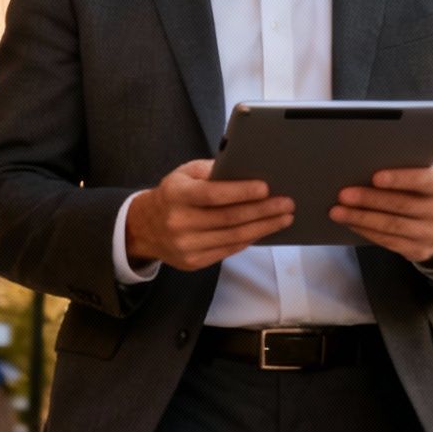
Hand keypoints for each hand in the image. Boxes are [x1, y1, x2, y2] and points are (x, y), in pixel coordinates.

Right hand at [124, 159, 292, 270]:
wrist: (145, 228)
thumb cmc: (174, 195)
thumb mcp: (185, 174)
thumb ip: (213, 171)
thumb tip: (249, 170)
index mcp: (176, 195)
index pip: (212, 194)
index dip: (241, 192)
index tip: (266, 188)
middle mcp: (179, 222)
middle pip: (229, 218)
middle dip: (263, 211)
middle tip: (287, 203)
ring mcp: (185, 246)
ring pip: (233, 237)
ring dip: (264, 227)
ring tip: (284, 218)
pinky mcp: (193, 261)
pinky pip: (229, 250)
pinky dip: (250, 239)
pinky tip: (265, 229)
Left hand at [330, 167, 432, 265]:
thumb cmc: (424, 194)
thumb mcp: (426, 180)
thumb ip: (406, 173)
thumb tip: (365, 169)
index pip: (424, 180)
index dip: (400, 179)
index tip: (375, 177)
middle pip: (402, 205)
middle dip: (370, 199)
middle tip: (344, 194)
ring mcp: (432, 234)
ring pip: (392, 226)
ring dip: (361, 218)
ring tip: (338, 211)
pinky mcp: (418, 251)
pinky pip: (388, 241)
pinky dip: (366, 231)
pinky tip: (350, 223)